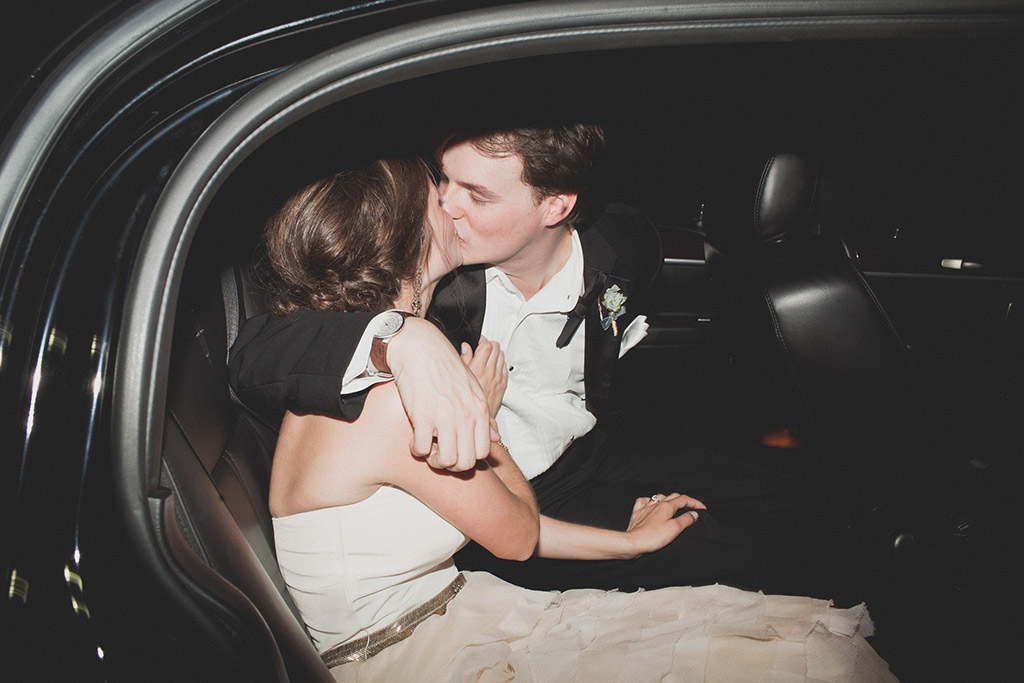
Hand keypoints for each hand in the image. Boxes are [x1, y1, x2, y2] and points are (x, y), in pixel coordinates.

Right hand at [387, 317, 493, 470]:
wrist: (422, 349)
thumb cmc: (445, 367)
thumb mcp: (472, 389)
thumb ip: (483, 416)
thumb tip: (495, 437)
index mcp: (480, 409)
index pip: (483, 452)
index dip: (468, 458)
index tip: (457, 451)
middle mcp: (466, 416)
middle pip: (466, 462)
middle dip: (452, 466)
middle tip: (440, 454)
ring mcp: (446, 417)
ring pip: (446, 461)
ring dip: (434, 461)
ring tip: (428, 449)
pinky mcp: (423, 416)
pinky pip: (421, 449)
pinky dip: (416, 450)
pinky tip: (415, 439)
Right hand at [460, 336, 506, 417]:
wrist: (477, 419)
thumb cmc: (465, 402)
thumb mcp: (458, 379)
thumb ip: (463, 360)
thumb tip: (465, 347)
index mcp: (478, 369)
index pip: (487, 345)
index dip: (481, 340)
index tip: (477, 341)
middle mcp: (490, 372)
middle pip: (496, 347)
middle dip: (489, 345)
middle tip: (481, 348)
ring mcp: (498, 378)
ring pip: (502, 355)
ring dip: (495, 353)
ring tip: (486, 357)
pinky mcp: (503, 384)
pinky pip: (505, 366)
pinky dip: (499, 363)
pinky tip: (492, 367)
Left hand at [624, 493, 706, 556]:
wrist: (634, 542)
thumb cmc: (653, 537)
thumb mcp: (675, 528)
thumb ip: (686, 519)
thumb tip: (694, 514)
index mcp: (666, 506)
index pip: (684, 499)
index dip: (695, 502)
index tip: (702, 508)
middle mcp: (656, 504)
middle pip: (673, 496)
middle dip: (684, 500)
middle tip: (691, 507)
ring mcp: (645, 508)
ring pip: (659, 497)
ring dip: (668, 499)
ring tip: (674, 505)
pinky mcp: (637, 514)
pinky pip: (643, 501)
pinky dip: (649, 501)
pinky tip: (651, 504)